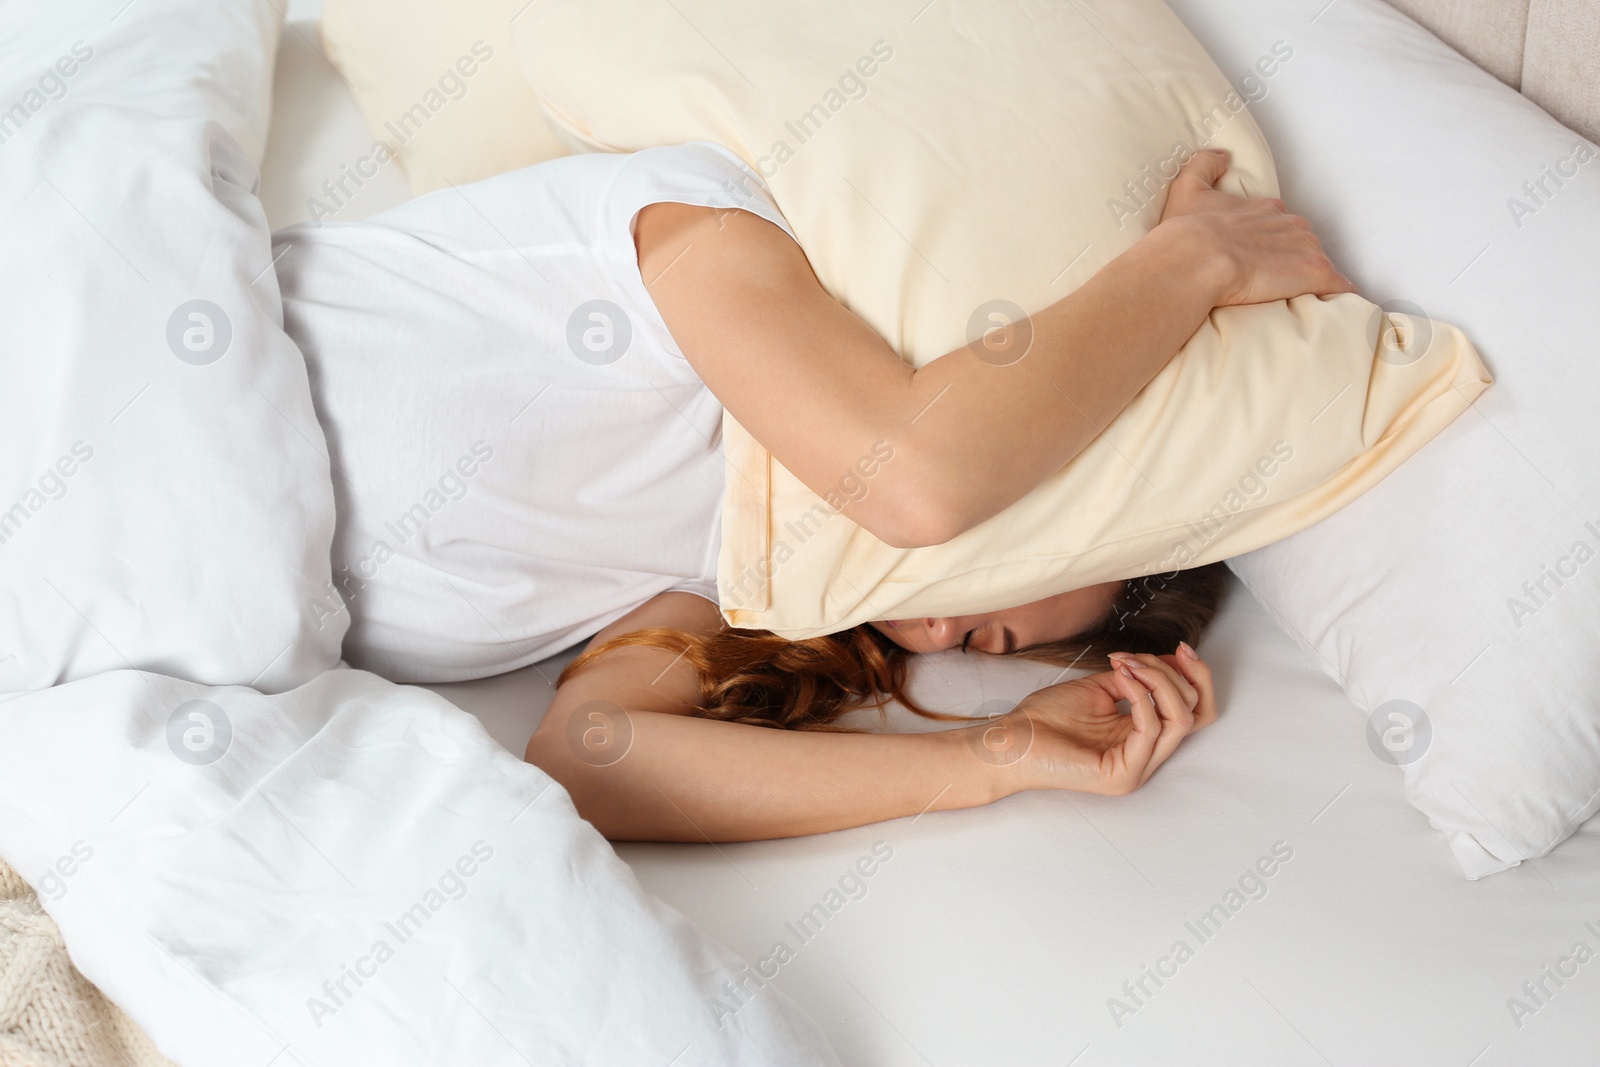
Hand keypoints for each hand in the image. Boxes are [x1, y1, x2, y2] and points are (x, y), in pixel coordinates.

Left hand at [973, 644, 1215, 796]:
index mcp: (1143, 739)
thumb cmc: (1046, 717)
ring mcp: (1138, 769)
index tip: (1181, 647)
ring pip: (1180, 719)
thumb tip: (1168, 660)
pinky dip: (1140, 695)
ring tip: (1127, 665)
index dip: (1197, 677)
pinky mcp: (1124, 774)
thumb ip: (1136, 678)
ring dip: (1159, 681)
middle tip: (1138, 658)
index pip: (1195, 711)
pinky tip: (1121, 678)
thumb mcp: (1100, 687)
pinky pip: (1151, 729)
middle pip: (1196, 713)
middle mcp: (1146, 757)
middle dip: (1174, 674)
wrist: (1011, 739)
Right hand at [1156, 148, 1354, 306]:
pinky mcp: (1312, 272)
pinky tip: (1335, 302)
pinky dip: (1337, 291)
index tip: (1259, 252)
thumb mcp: (1187, 188)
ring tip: (1298, 294)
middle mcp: (1288, 224)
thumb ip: (1203, 165)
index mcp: (1263, 209)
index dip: (1271, 237)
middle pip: (1301, 239)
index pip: (1278, 220)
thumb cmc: (1189, 231)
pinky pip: (1336, 283)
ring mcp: (1303, 247)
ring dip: (1310, 275)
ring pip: (1316, 260)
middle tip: (1275, 278)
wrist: (1197, 259)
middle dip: (1292, 256)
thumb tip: (1222, 156)